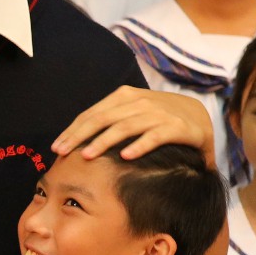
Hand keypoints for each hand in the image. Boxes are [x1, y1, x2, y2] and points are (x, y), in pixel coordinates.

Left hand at [53, 86, 215, 165]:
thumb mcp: (132, 115)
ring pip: (125, 126)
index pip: (93, 113)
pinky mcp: (177, 127)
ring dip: (104, 141)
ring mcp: (159, 113)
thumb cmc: (158, 120)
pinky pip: (155, 136)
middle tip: (62, 152)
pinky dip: (140, 145)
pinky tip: (125, 157)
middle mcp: (140, 101)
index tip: (56, 147)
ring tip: (87, 156)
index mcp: (125, 97)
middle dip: (79, 135)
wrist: (199, 118)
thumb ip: (110, 122)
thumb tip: (77, 141)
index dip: (73, 130)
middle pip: (103, 118)